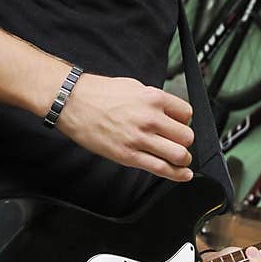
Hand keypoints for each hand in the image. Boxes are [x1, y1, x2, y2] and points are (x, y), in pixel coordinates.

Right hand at [57, 73, 194, 181]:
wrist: (73, 102)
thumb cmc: (99, 94)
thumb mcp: (133, 87)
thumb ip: (153, 101)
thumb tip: (168, 112)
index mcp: (153, 98)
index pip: (186, 114)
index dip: (184, 121)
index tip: (179, 126)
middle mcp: (150, 118)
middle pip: (186, 136)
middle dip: (185, 142)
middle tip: (178, 144)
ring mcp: (140, 138)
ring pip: (179, 155)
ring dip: (183, 159)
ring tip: (180, 160)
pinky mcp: (129, 155)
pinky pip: (161, 168)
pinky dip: (177, 174)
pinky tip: (182, 175)